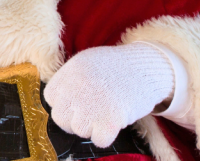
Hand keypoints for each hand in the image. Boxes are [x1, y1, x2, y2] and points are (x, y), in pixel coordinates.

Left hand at [44, 42, 174, 147]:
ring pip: (79, 130)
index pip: (51, 97)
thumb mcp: (88, 61)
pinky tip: (114, 121)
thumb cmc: (118, 66)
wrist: (148, 67)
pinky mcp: (109, 120)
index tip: (76, 102)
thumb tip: (58, 98)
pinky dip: (107, 135)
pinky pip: (98, 140)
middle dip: (74, 119)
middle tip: (92, 112)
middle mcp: (77, 87)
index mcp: (71, 71)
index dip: (64, 102)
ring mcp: (92, 104)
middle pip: (60, 117)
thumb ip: (71, 78)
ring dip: (92, 127)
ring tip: (106, 111)